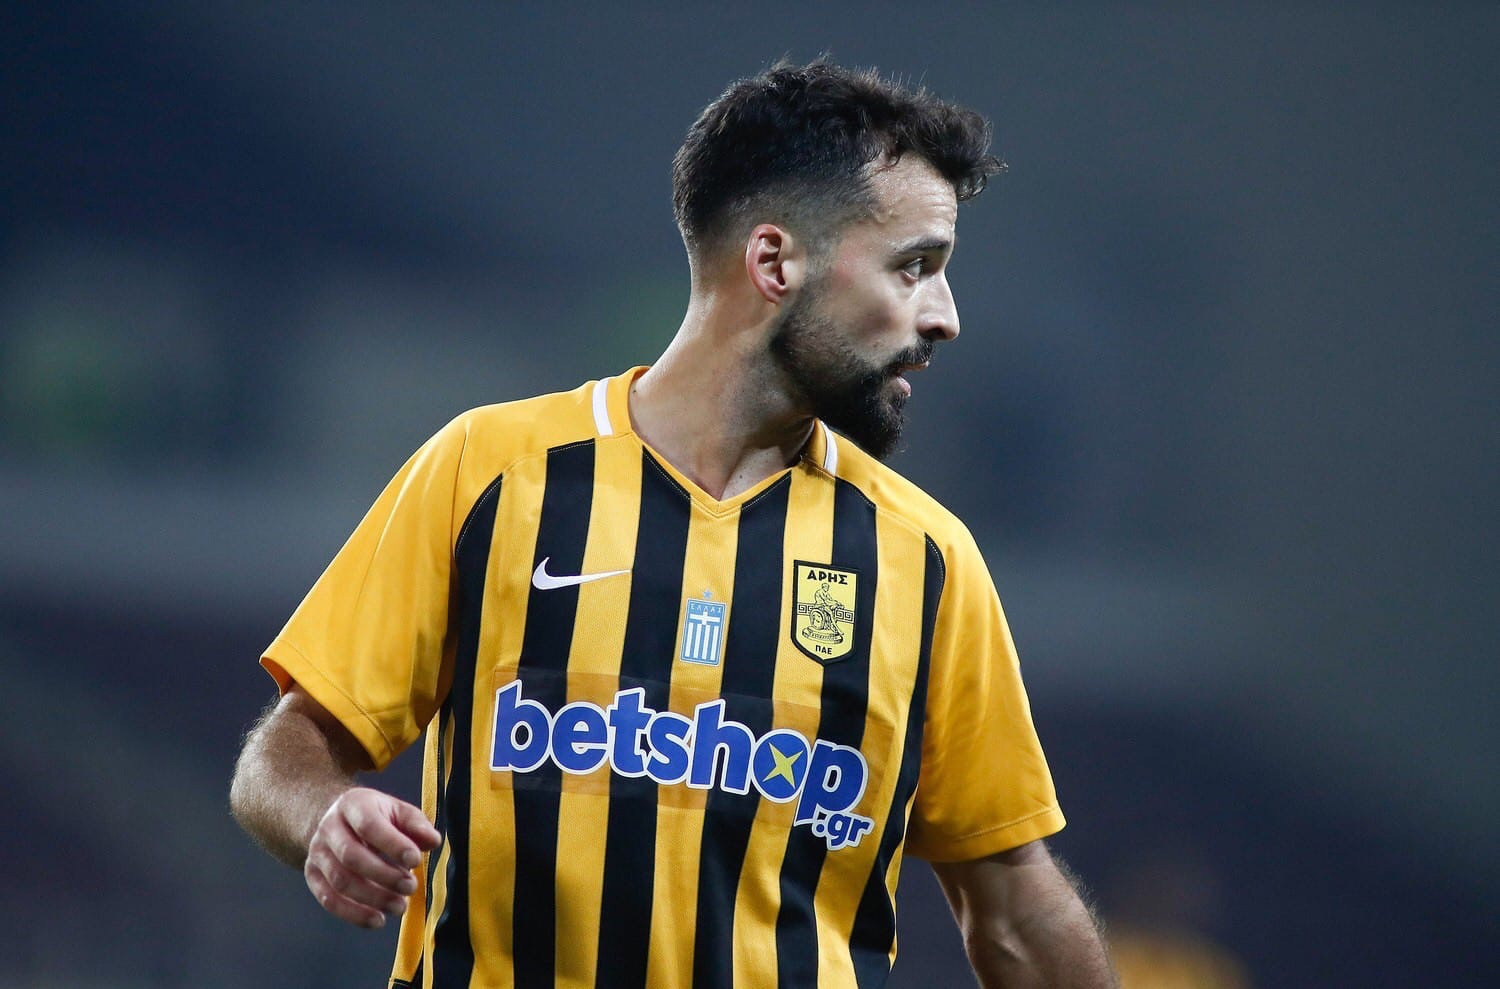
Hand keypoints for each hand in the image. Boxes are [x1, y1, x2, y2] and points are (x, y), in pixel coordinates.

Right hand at [303, 787, 441, 928]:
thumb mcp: (398, 811)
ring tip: (399, 907)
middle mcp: (329, 827)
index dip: (393, 844)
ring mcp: (317, 852)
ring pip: (340, 881)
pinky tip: (377, 920)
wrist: (337, 821)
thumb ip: (417, 825)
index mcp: (353, 804)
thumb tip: (433, 842)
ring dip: (372, 898)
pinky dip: (354, 914)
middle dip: (384, 875)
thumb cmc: (376, 817)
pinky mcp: (312, 875)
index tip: (416, 860)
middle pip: (351, 856)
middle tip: (411, 887)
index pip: (369, 825)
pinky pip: (329, 899)